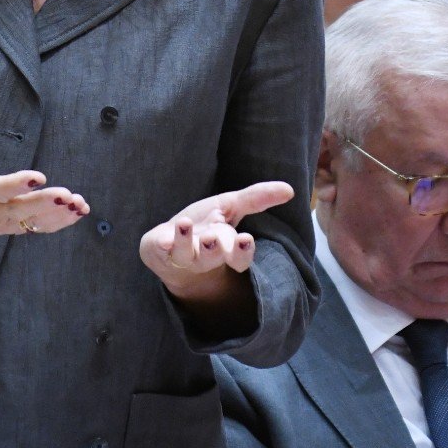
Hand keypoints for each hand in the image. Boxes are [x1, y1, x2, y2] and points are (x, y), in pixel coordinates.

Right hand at [0, 106, 86, 262]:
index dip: (14, 185)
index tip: (38, 178)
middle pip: (16, 210)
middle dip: (42, 204)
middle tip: (66, 195)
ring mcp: (2, 223)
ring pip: (30, 222)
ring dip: (57, 214)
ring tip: (78, 204)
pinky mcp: (14, 228)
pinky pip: (38, 228)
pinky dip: (60, 222)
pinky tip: (79, 211)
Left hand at [139, 181, 293, 300]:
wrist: (167, 246)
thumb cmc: (204, 225)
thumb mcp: (229, 207)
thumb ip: (256, 199)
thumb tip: (290, 190)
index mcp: (225, 246)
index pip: (238, 255)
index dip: (242, 252)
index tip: (245, 239)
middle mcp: (203, 254)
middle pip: (212, 257)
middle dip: (215, 249)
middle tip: (214, 240)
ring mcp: (179, 254)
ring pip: (185, 254)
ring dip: (185, 242)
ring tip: (184, 224)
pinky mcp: (157, 249)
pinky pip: (158, 249)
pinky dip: (161, 243)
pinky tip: (162, 239)